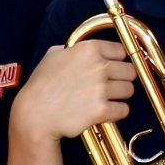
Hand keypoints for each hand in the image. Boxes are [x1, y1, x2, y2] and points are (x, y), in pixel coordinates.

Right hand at [11, 41, 134, 142]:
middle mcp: (98, 66)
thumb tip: (78, 50)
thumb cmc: (41, 85)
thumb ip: (72, 49)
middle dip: (122, 79)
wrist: (35, 114)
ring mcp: (101, 89)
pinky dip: (116, 113)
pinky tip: (103, 112)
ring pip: (129, 90)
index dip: (117, 61)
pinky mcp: (101, 110)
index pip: (121, 51)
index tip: (112, 68)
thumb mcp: (52, 56)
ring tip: (105, 99)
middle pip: (130, 71)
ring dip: (120, 96)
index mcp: (88, 49)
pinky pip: (124, 110)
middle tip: (111, 86)